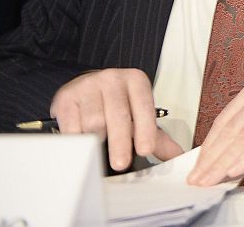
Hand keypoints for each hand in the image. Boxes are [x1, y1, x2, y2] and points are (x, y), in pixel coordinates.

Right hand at [51, 69, 184, 171]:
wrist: (86, 86)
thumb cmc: (118, 104)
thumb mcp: (139, 114)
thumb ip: (158, 136)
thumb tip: (177, 156)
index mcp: (136, 81)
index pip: (144, 106)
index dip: (146, 129)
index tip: (146, 150)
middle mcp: (113, 79)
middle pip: (117, 115)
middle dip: (120, 142)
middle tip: (121, 164)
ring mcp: (88, 86)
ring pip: (93, 122)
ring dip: (96, 143)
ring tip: (99, 157)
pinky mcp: (66, 97)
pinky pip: (71, 125)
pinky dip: (77, 141)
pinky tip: (81, 150)